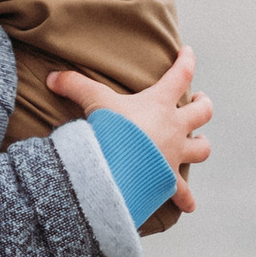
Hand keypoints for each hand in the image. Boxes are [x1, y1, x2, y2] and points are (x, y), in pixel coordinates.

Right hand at [48, 47, 212, 213]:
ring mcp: (175, 155)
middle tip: (200, 100)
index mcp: (160, 104)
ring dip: (201, 145)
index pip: (181, 75)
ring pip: (201, 149)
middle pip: (202, 112)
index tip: (188, 52)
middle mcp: (174, 128)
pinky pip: (183, 192)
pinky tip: (187, 204)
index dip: (187, 60)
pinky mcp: (169, 180)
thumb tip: (52, 77)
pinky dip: (185, 198)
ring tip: (199, 142)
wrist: (119, 168)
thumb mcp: (94, 102)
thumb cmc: (112, 131)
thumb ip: (74, 85)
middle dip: (203, 105)